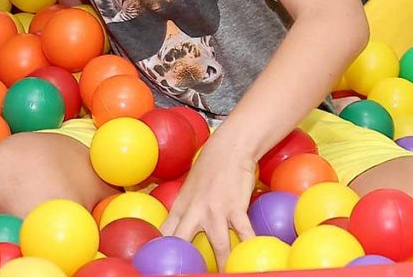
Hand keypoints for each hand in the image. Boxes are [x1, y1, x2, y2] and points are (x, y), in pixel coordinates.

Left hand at [159, 131, 256, 269]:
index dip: (161, 250)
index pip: (165, 233)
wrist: (229, 148)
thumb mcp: (190, 189)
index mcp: (180, 206)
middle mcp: (194, 210)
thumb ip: (186, 209)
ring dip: (223, 262)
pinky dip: (249, 245)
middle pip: (183, 241)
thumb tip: (181, 228)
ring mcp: (214, 209)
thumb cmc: (210, 168)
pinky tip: (252, 256)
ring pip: (218, 244)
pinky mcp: (235, 207)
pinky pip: (244, 232)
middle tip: (187, 272)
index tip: (161, 263)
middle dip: (184, 260)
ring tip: (225, 273)